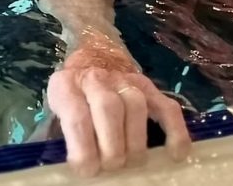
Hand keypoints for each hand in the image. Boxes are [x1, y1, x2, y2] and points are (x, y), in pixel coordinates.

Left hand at [46, 39, 190, 176]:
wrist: (90, 62)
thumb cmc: (72, 99)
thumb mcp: (57, 113)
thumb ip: (66, 135)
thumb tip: (80, 169)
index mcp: (66, 85)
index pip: (76, 115)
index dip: (83, 148)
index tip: (87, 169)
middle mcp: (96, 78)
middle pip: (109, 109)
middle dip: (112, 147)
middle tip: (111, 168)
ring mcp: (126, 80)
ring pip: (137, 106)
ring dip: (136, 143)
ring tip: (131, 164)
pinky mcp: (150, 88)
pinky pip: (168, 108)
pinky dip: (175, 132)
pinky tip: (173, 155)